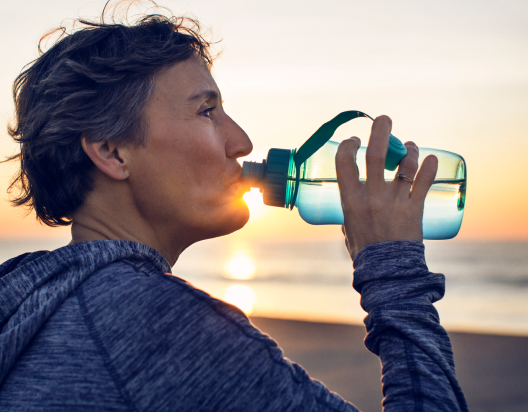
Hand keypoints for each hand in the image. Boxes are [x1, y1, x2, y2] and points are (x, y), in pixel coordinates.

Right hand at [336, 115, 437, 259]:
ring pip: (405, 165)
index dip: (349, 145)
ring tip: (411, 146)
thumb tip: (353, 207)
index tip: (355, 140)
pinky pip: (424, 181)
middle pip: (377, 154)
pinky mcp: (414, 208)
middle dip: (381, 131)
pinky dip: (430, 166)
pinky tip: (431, 158)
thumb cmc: (364, 251)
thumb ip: (351, 212)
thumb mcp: (348, 228)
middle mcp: (372, 196)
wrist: (386, 271)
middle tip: (385, 120)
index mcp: (350, 199)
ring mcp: (395, 201)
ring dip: (409, 150)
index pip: (344, 161)